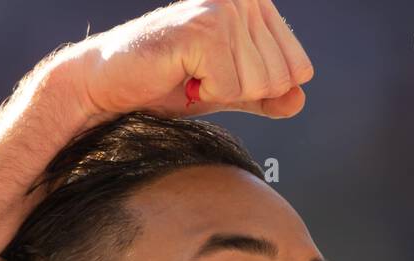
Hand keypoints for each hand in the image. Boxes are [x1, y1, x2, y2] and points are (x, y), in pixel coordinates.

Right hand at [67, 0, 312, 123]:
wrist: (114, 83)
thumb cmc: (169, 82)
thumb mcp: (229, 90)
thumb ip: (268, 95)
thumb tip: (299, 99)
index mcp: (256, 5)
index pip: (298, 67)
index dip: (262, 88)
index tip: (224, 75)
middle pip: (280, 78)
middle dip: (242, 92)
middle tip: (205, 77)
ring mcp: (224, 10)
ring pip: (258, 84)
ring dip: (222, 93)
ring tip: (193, 74)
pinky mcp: (203, 30)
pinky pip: (230, 88)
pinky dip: (205, 94)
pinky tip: (183, 75)